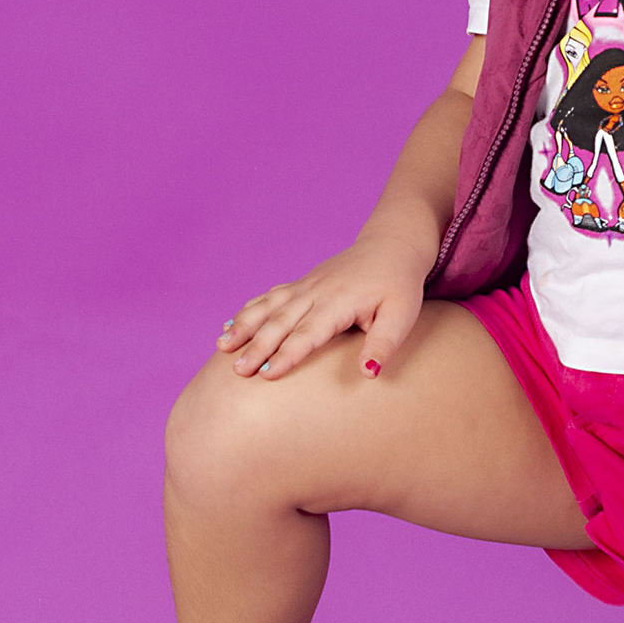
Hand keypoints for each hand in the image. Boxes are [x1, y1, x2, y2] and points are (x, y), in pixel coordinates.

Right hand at [215, 230, 429, 380]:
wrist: (391, 247)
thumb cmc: (399, 286)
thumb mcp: (401, 316)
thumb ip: (384, 344)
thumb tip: (369, 374)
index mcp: (338, 302)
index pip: (308, 334)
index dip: (287, 355)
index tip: (267, 376)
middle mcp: (316, 292)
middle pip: (280, 323)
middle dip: (257, 347)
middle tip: (238, 371)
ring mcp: (305, 286)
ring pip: (268, 308)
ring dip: (244, 327)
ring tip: (222, 347)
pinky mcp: (301, 285)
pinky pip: (269, 297)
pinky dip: (248, 310)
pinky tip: (230, 325)